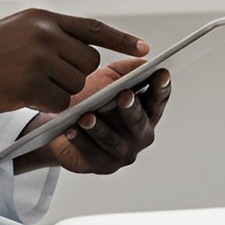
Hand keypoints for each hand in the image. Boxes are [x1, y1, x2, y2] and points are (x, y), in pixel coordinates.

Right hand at [0, 11, 146, 119]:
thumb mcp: (18, 29)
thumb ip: (50, 34)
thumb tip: (86, 50)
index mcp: (43, 17)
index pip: (93, 27)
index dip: (121, 39)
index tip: (145, 49)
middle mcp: (43, 33)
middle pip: (88, 61)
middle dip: (77, 74)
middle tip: (49, 78)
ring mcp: (37, 58)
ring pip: (76, 84)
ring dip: (60, 92)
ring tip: (30, 85)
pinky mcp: (29, 85)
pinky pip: (59, 102)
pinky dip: (49, 106)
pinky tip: (25, 98)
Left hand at [12, 57, 171, 175]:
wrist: (63, 125)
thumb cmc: (90, 98)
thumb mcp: (108, 79)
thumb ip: (126, 69)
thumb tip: (143, 58)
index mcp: (147, 112)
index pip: (159, 99)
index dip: (161, 87)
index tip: (161, 73)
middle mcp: (140, 135)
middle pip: (139, 122)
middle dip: (131, 109)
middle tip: (123, 95)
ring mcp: (122, 153)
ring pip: (112, 141)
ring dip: (99, 128)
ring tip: (87, 117)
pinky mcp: (101, 165)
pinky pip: (90, 153)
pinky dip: (79, 140)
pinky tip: (70, 129)